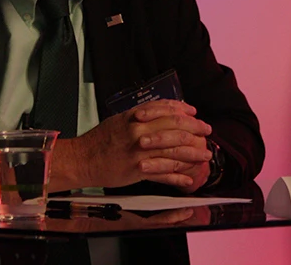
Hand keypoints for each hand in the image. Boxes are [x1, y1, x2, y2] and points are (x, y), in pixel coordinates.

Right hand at [49, 99, 212, 191]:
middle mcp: (139, 132)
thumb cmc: (101, 140)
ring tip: (205, 156)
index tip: (195, 114)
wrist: (83, 159)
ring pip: (173, 151)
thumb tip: (161, 113)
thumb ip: (140, 116)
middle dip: (195, 130)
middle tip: (207, 133)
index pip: (166, 109)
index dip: (184, 111)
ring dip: (193, 154)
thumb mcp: (120, 120)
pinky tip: (188, 179)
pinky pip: (163, 173)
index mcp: (134, 117)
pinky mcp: (138, 171)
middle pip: (175, 128)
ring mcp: (140, 153)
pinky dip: (178, 177)